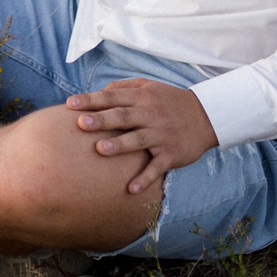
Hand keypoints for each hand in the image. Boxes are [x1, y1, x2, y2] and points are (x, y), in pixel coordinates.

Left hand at [66, 77, 218, 194]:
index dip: (91, 100)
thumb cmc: (170, 101)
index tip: (70, 104)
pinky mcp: (171, 154)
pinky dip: (145, 179)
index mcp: (142, 97)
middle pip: (123, 117)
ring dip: (119, 146)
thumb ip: (124, 87)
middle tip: (80, 123)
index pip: (113, 97)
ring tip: (99, 150)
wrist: (206, 116)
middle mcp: (150, 115)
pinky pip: (157, 167)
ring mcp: (161, 135)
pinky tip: (131, 189)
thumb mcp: (149, 86)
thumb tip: (99, 92)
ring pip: (138, 140)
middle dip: (102, 120)